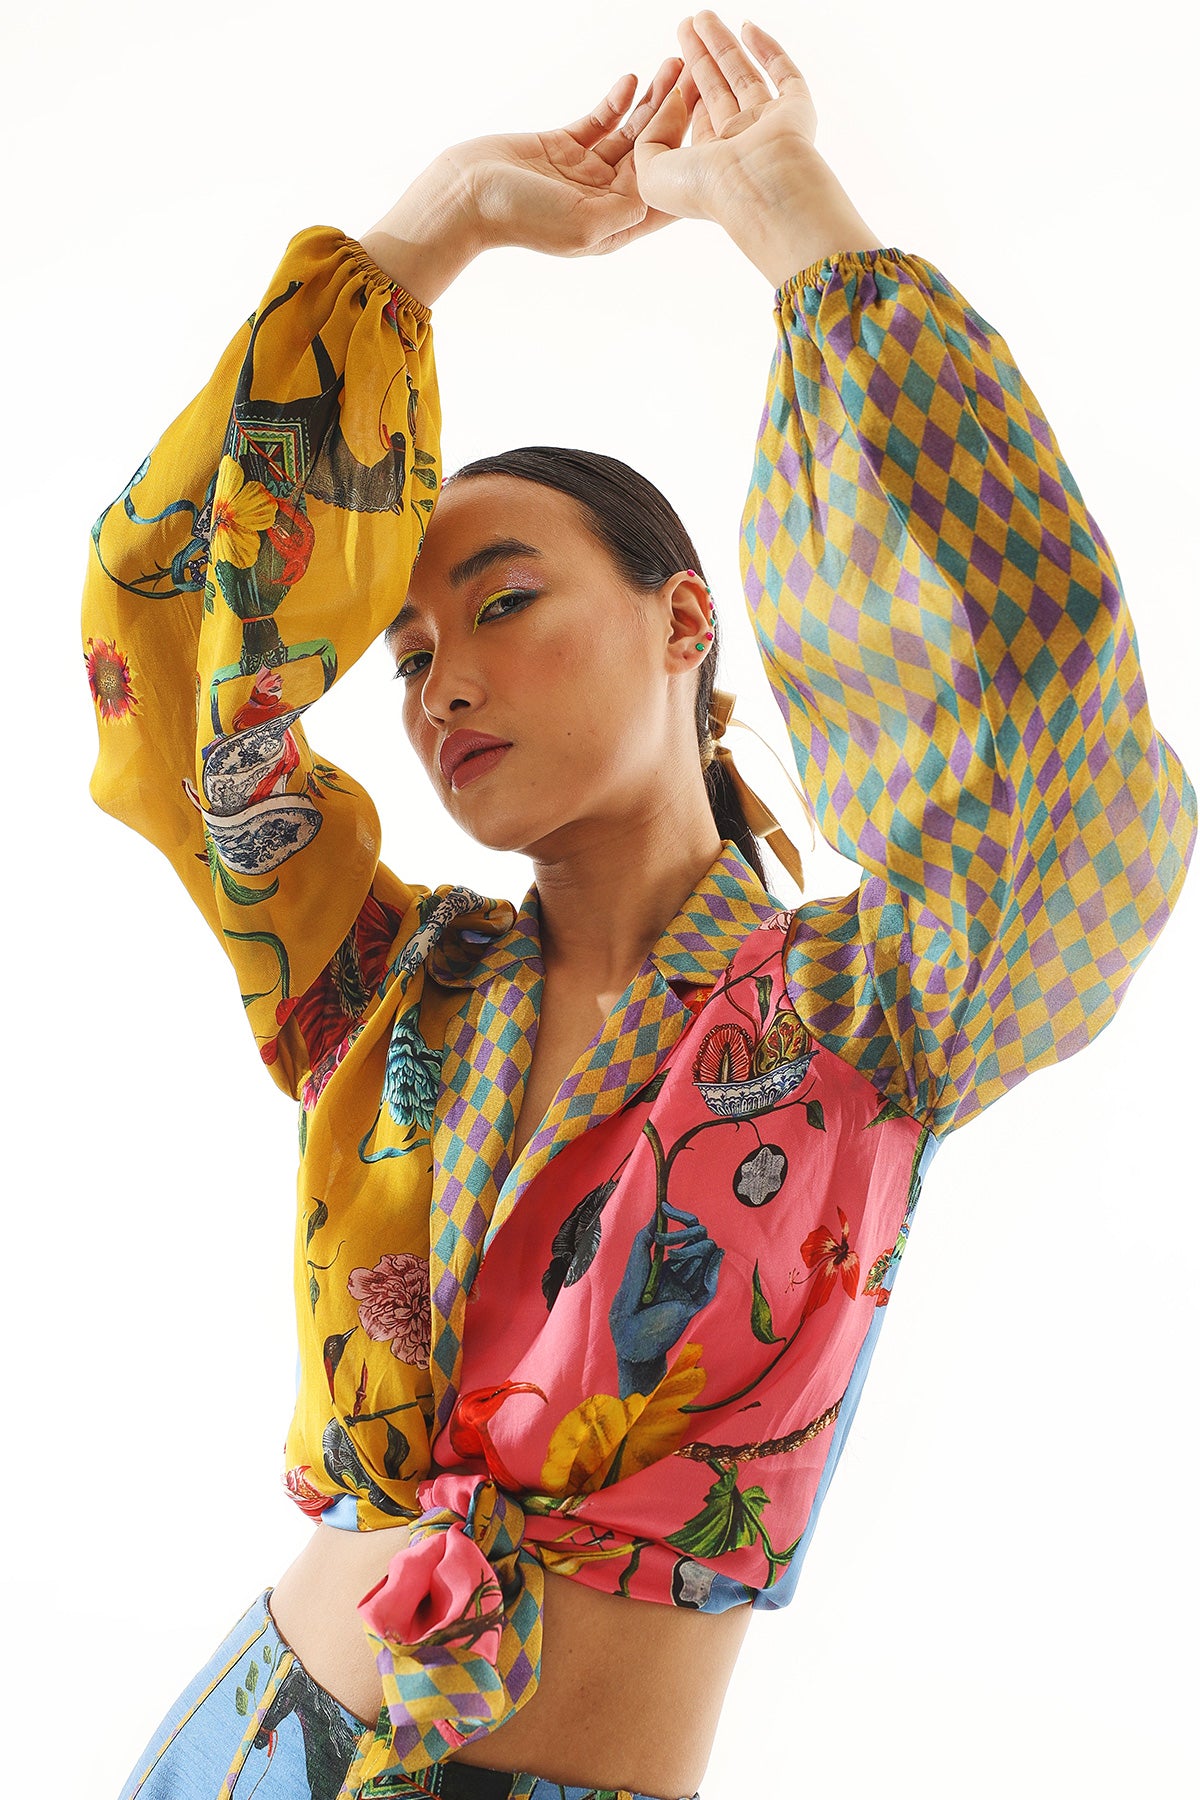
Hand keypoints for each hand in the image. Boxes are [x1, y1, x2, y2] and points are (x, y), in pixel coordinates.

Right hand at [442, 56, 698, 258]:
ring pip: (631, 131)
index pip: (664, 189)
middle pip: (653, 153)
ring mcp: (586, 172)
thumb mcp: (581, 227)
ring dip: (654, 99)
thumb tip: (659, 199)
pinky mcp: (564, 146)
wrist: (464, 197)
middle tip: (703, 78)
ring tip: (675, 65)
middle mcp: (606, 199)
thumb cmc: (518, 218)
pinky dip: (617, 100)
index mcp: (616, 223)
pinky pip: (600, 120)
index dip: (690, 157)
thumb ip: (624, 214)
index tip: (715, 125)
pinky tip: (634, 78)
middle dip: (679, 116)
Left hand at [635, 12, 880, 286]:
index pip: (695, 118)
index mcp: (709, 165)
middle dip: (699, 58)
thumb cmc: (705, 192)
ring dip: (723, 45)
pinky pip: (784, 73)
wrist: (758, 191)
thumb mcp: (650, 173)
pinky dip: (768, 49)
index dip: (682, 89)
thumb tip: (673, 100)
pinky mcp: (796, 111)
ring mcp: (769, 128)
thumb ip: (650, 137)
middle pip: (716, 91)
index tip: (671, 62)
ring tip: (702, 16)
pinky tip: (747, 27)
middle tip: (685, 25)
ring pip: (743, 76)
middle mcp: (740, 146)